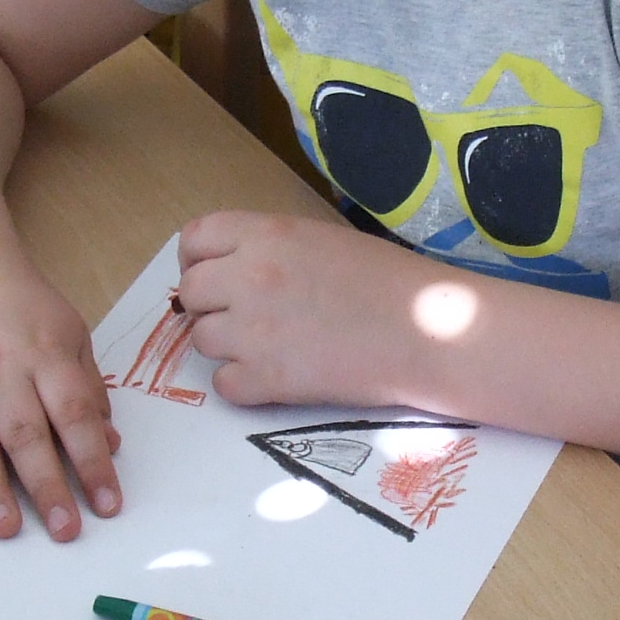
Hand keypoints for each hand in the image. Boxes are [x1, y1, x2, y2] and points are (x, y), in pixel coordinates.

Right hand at [0, 244, 122, 538]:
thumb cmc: (18, 298)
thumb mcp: (69, 330)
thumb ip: (87, 387)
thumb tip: (107, 442)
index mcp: (48, 356)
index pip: (76, 417)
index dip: (93, 463)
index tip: (108, 504)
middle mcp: (5, 373)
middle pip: (28, 436)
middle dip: (47, 487)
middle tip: (65, 531)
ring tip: (8, 529)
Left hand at [177, 209, 442, 408]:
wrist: (429, 331)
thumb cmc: (388, 281)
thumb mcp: (321, 239)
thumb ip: (269, 248)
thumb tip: (230, 269)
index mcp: (266, 234)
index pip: (193, 239)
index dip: (195, 259)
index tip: (211, 275)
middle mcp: (249, 277)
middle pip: (190, 292)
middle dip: (210, 306)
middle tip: (242, 317)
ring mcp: (253, 330)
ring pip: (201, 340)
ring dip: (227, 346)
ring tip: (269, 346)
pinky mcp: (267, 379)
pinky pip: (223, 384)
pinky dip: (244, 385)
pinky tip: (277, 376)